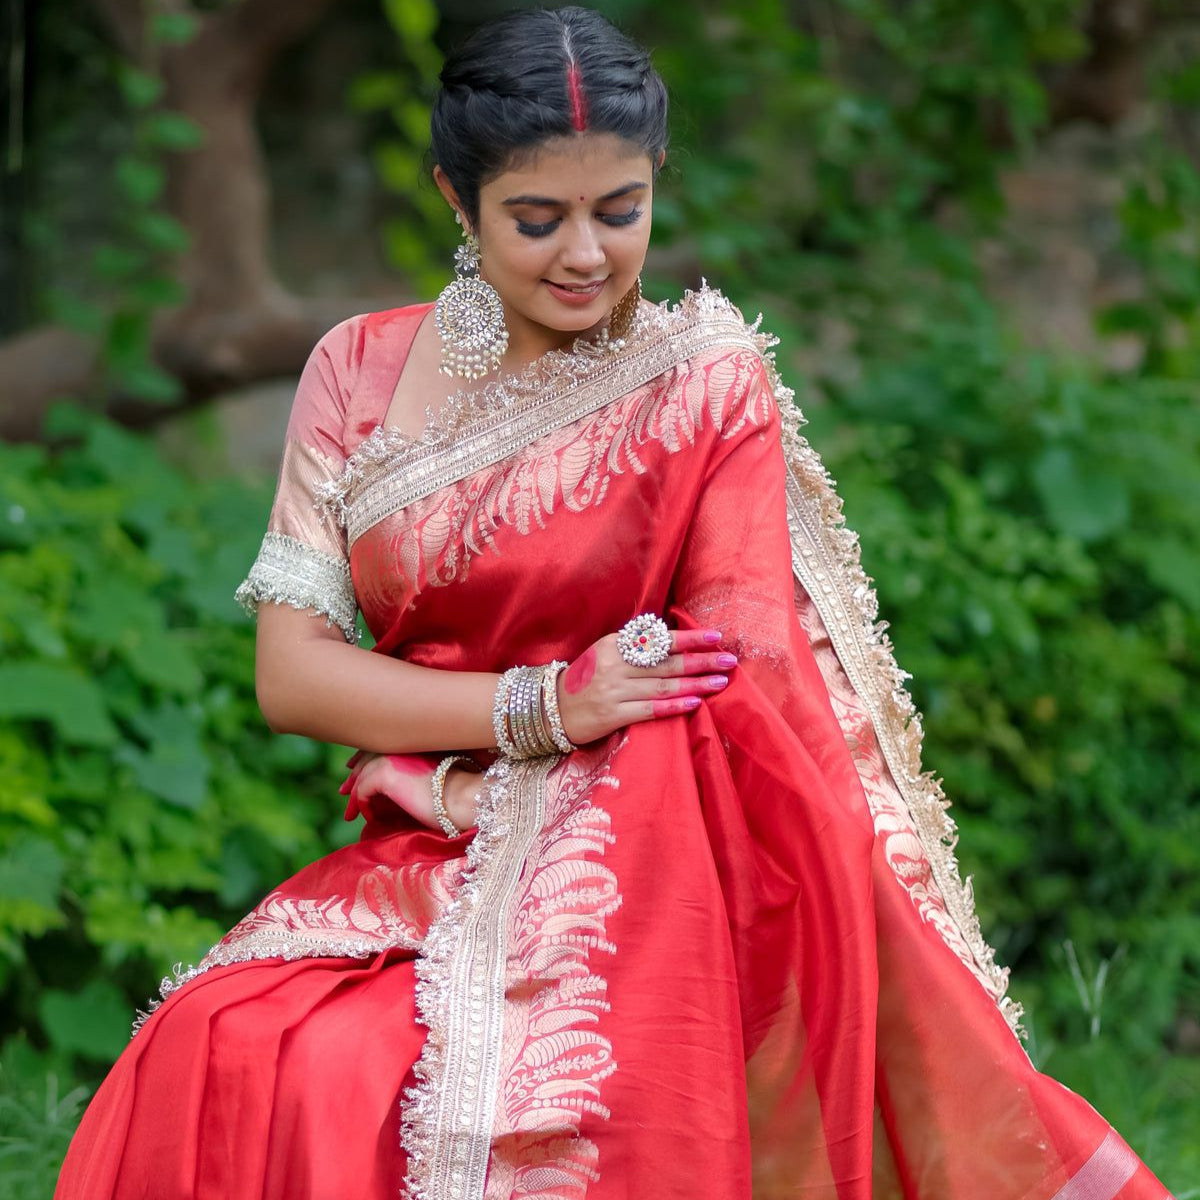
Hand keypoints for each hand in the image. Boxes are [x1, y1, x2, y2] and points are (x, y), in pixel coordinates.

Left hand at [340, 752, 484, 832]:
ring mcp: (392, 759)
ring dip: (354, 796)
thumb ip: (413, 776)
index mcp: (412, 744)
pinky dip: (362, 805)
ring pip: (361, 777)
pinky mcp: (386, 776)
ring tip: (351, 814)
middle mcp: (400, 747)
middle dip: (353, 776)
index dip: (364, 758)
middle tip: (344, 791)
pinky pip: (363, 792)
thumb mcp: (433, 778)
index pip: (379, 747)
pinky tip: (369, 817)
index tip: (353, 769)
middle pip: (365, 759)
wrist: (465, 797)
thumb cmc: (458, 792)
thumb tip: (396, 789)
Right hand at [556, 628, 736, 744]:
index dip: (689, 639)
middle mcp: (614, 666)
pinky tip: (695, 702)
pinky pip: (650, 709)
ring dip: (696, 684)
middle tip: (729, 660)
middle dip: (702, 661)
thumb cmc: (585, 679)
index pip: (659, 640)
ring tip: (721, 682)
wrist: (552, 709)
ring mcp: (613, 691)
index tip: (715, 637)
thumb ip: (634, 648)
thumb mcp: (604, 653)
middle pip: (666, 663)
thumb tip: (673, 639)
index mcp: (614, 645)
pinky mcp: (612, 715)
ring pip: (663, 686)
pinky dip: (674, 705)